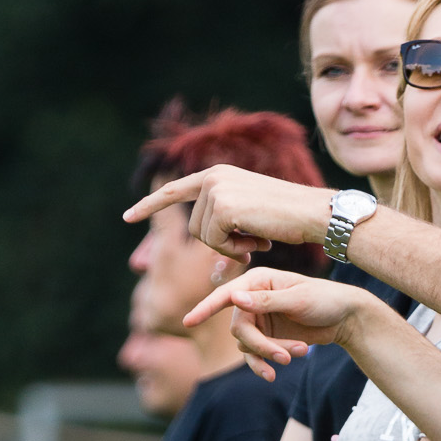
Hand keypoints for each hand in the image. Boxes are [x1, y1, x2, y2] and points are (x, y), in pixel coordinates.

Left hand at [123, 168, 331, 267]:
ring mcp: (216, 190)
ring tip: (258, 239)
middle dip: (219, 245)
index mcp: (218, 175)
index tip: (127, 219)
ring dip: (230, 248)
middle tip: (252, 243)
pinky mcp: (223, 206)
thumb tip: (210, 264)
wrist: (312, 213)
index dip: (149, 207)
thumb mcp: (251, 222)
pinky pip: (215, 242)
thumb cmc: (289, 220)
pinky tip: (257, 242)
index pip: (174, 190)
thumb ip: (226, 230)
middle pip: (194, 227)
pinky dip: (235, 250)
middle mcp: (213, 177)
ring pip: (203, 237)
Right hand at [183, 270, 370, 381]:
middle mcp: (253, 299)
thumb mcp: (299, 300)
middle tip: (284, 358)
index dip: (205, 308)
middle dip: (260, 346)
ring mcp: (259, 320)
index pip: (225, 295)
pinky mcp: (267, 338)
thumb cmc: (326, 300)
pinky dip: (264, 365)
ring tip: (298, 355)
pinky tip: (275, 374)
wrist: (346, 318)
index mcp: (258, 281)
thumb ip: (267, 301)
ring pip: (247, 345)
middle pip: (238, 329)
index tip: (187, 322)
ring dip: (270, 355)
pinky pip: (254, 356)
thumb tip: (235, 299)